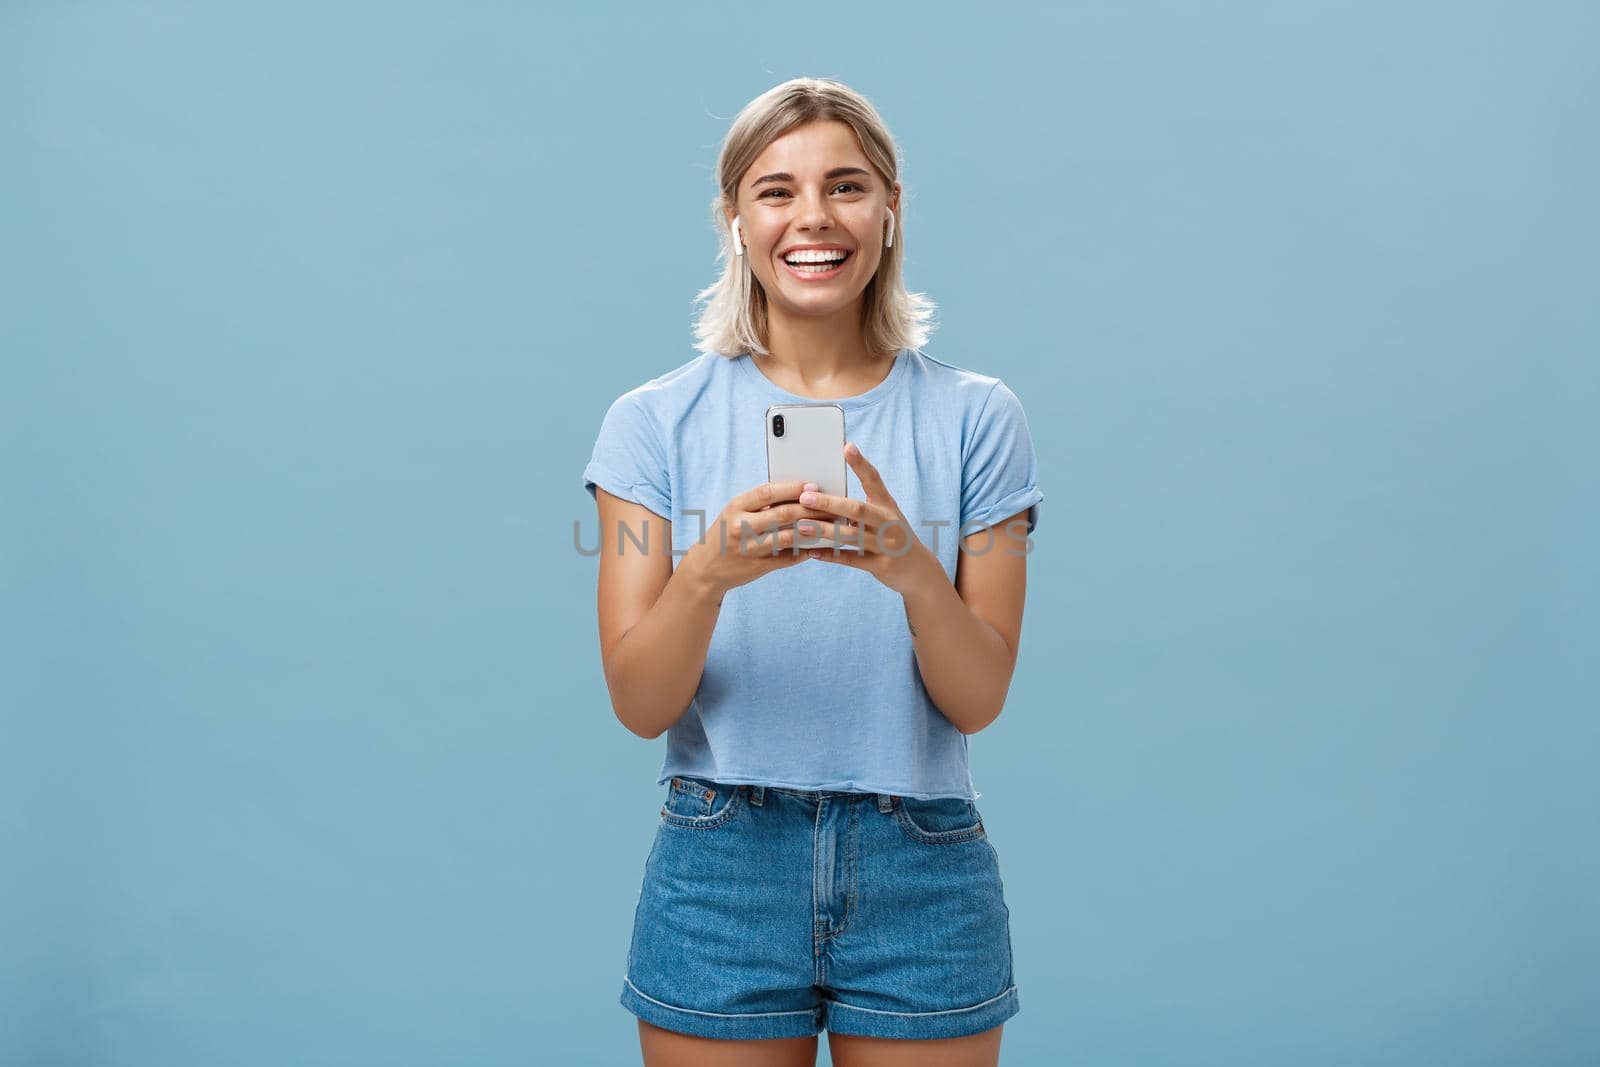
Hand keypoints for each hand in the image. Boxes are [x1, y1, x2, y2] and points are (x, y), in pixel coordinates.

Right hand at [682, 479, 837, 597]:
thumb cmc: (726, 533)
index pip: (767, 492)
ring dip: (813, 531)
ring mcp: (750, 548)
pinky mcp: (758, 566)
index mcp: (736, 507)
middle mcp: (742, 526)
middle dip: (810, 508)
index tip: (813, 485)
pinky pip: (787, 558)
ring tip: (830, 526)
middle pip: (783, 514)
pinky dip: (804, 552)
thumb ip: (760, 504)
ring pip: (788, 537)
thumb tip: (797, 492)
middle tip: (830, 506)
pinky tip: (817, 547)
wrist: (705, 568)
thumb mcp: (735, 512)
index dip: (792, 488)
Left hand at [796, 441, 942, 597]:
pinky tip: (813, 552)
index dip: (861, 464)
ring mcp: (887, 545)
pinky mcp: (882, 565)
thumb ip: (861, 507)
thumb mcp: (885, 516)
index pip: (874, 480)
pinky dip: (832, 556)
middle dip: (829, 503)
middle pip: (857, 509)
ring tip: (801, 526)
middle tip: (804, 497)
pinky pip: (853, 560)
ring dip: (825, 530)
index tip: (847, 447)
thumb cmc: (893, 537)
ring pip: (852, 535)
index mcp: (888, 505)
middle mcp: (889, 522)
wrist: (919, 569)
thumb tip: (826, 494)